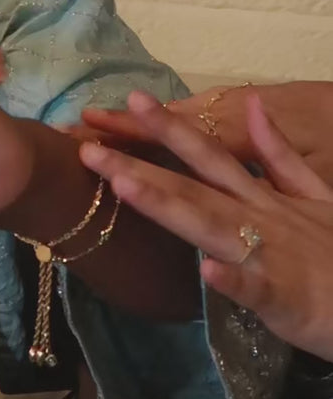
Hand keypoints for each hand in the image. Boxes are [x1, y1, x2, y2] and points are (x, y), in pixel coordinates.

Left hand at [79, 89, 332, 360]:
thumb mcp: (316, 195)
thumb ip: (280, 154)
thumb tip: (254, 105)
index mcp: (260, 198)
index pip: (206, 155)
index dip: (168, 127)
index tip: (130, 99)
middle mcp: (257, 218)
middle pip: (191, 187)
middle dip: (139, 166)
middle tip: (89, 147)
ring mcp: (268, 256)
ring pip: (209, 227)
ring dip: (168, 206)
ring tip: (124, 186)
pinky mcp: (284, 299)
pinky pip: (254, 290)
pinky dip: (231, 281)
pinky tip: (205, 270)